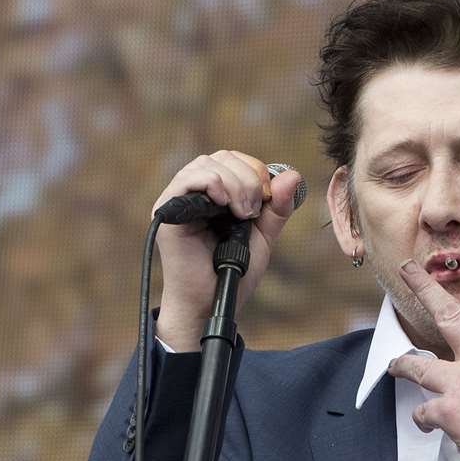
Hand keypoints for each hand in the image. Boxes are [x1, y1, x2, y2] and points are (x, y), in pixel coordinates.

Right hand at [150, 150, 304, 350]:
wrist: (211, 303)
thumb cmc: (232, 273)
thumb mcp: (262, 237)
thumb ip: (277, 208)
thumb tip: (293, 174)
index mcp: (216, 193)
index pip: (234, 160)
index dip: (255, 171)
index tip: (266, 200)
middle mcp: (194, 192)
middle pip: (222, 157)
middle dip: (247, 179)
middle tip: (253, 211)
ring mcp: (178, 199)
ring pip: (207, 164)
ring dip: (233, 183)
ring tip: (241, 214)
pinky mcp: (166, 211)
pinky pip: (186, 180)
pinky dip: (211, 185)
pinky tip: (225, 206)